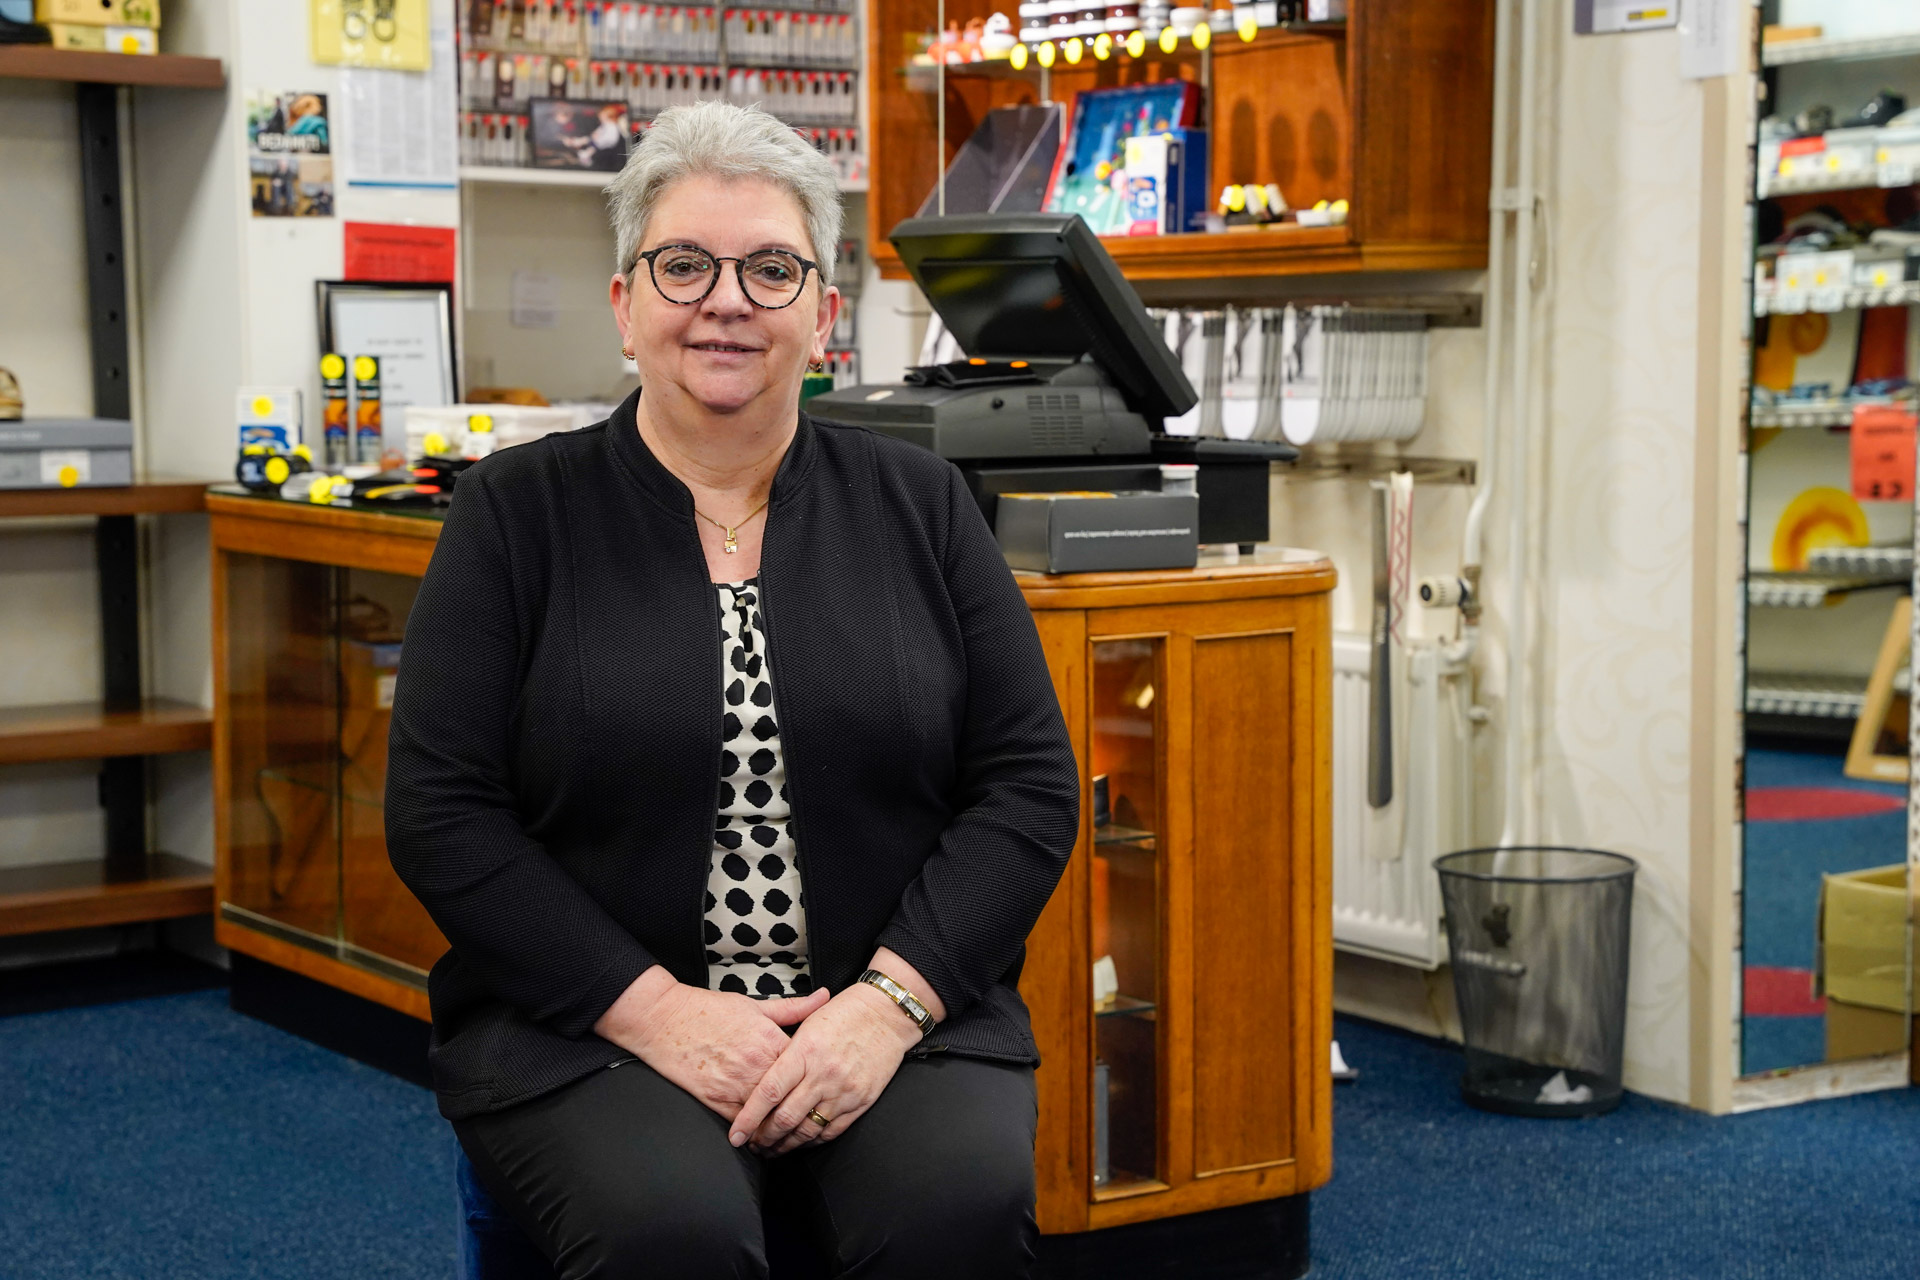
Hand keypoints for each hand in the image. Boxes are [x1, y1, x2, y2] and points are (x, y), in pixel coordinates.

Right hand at [594, 965, 828, 1122]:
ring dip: (782, 1128)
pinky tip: (762, 1139)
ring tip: (793, 1137)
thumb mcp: (756, 1005)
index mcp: (771, 1040)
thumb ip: (794, 1008)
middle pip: (793, 1097)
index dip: (817, 1079)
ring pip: (770, 1117)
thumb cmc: (709, 1010)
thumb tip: (824, 996)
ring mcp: (736, 1085)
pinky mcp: (716, 1100)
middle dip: (805, 1110)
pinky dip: (754, 1134)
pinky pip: (742, 1124)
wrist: (665, 1019)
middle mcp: (757, 1065)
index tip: (825, 1086)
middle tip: (816, 1120)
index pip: (807, 1068)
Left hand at [728, 981, 923, 1155]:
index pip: (769, 1092)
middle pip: (785, 1118)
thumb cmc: (845, 1013)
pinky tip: (802, 1142)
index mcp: (804, 1051)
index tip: (735, 1135)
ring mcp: (844, 1091)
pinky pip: (832, 1130)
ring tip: (773, 1149)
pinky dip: (813, 1140)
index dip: (749, 1118)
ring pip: (808, 1130)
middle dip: (764, 1138)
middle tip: (752, 1145)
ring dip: (787, 1145)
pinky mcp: (861, 1101)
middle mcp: (823, 1074)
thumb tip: (759, 1075)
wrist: (888, 1013)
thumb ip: (785, 1051)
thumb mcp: (808, 1022)